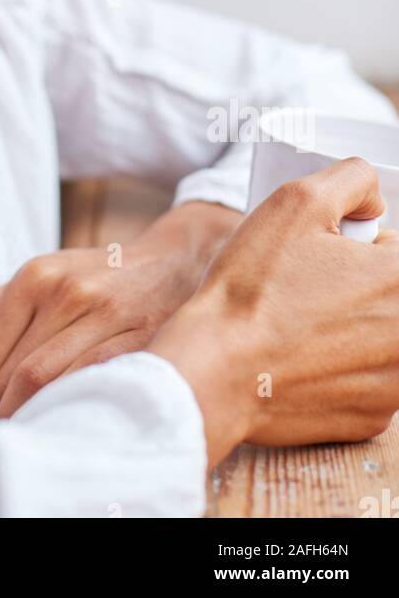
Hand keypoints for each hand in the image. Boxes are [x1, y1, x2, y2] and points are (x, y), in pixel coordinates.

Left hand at [0, 201, 242, 417]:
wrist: (171, 264)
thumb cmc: (94, 279)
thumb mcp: (39, 276)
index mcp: (37, 274)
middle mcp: (68, 291)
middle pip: (16, 372)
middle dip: (4, 405)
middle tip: (6, 418)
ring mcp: (106, 315)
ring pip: (48, 382)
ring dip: (32, 412)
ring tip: (30, 421)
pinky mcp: (139, 340)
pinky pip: (90, 383)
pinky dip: (69, 406)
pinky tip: (65, 412)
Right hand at [148, 158, 398, 467]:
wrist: (216, 370)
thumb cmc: (253, 288)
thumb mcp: (297, 201)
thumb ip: (352, 181)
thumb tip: (373, 203)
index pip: (396, 247)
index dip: (361, 245)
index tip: (328, 256)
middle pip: (391, 294)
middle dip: (360, 284)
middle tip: (310, 287)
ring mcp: (396, 383)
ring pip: (382, 337)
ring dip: (354, 326)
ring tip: (302, 325)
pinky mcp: (373, 416)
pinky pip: (368, 379)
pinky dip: (342, 368)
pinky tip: (303, 360)